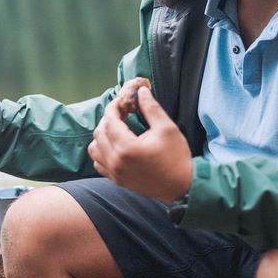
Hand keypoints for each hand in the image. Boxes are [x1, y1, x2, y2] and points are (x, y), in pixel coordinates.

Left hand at [88, 86, 191, 202]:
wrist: (182, 186)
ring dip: (102, 135)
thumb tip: (141, 91)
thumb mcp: (167, 128)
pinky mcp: (117, 180)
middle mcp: (116, 161)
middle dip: (108, 119)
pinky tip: (116, 146)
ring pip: (94, 148)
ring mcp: (114, 173)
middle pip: (99, 133)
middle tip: (122, 112)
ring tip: (117, 129)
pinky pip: (98, 163)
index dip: (114, 106)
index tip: (122, 100)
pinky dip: (102, 151)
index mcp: (127, 148)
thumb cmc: (177, 157)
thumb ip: (151, 108)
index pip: (110, 120)